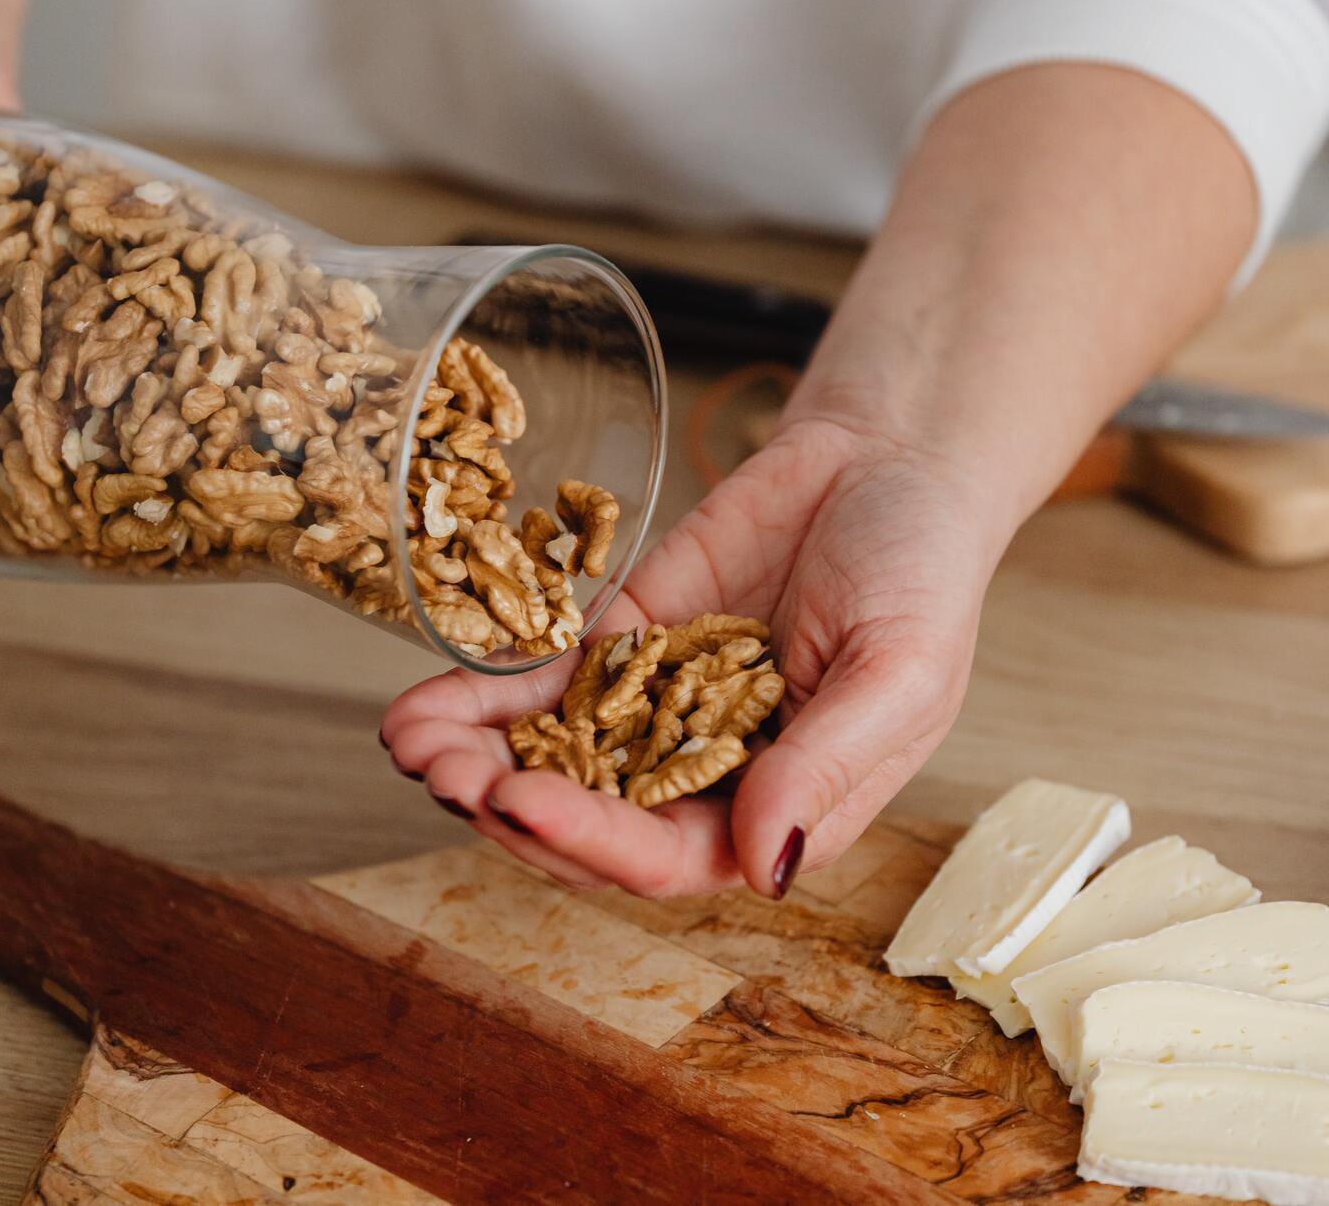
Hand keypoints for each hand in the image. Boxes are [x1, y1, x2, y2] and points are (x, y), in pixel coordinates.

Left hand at [381, 413, 1000, 898]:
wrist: (885, 462)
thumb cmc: (922, 574)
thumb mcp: (898, 671)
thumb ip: (826, 767)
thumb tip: (761, 866)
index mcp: (779, 810)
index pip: (669, 857)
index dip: (589, 841)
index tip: (518, 800)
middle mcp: (703, 779)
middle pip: (587, 823)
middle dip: (506, 806)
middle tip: (439, 772)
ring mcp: (651, 713)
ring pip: (550, 761)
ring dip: (475, 761)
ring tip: (406, 742)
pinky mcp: (618, 646)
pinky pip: (542, 686)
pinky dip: (479, 700)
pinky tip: (418, 706)